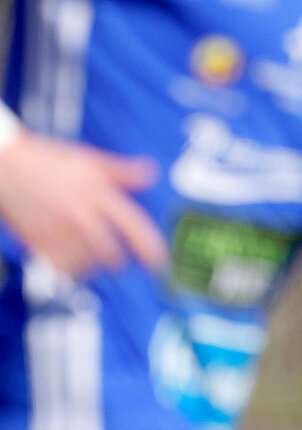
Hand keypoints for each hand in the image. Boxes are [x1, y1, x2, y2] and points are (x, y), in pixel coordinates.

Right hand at [0, 133, 166, 277]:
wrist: (6, 165)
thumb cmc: (50, 161)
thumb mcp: (90, 160)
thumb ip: (122, 171)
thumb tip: (152, 173)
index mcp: (97, 194)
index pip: (133, 226)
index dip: (150, 248)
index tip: (159, 263)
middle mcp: (79, 214)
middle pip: (110, 254)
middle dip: (117, 261)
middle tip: (116, 260)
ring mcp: (56, 229)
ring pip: (86, 264)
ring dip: (94, 266)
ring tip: (92, 257)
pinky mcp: (36, 240)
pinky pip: (61, 268)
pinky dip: (71, 270)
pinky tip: (73, 261)